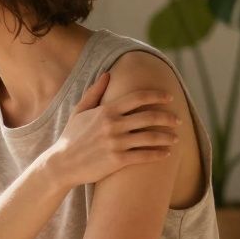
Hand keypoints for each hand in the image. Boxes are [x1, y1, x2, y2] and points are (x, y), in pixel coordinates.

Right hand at [45, 71, 180, 187]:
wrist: (61, 164)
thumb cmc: (71, 137)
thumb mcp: (79, 111)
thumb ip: (95, 92)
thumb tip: (107, 74)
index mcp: (106, 110)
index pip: (138, 97)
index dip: (157, 95)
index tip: (169, 97)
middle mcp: (113, 125)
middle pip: (149, 116)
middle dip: (168, 117)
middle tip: (178, 119)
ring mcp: (116, 143)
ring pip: (150, 137)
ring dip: (167, 137)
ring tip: (176, 137)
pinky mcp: (117, 160)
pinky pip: (144, 155)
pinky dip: (158, 154)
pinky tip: (166, 154)